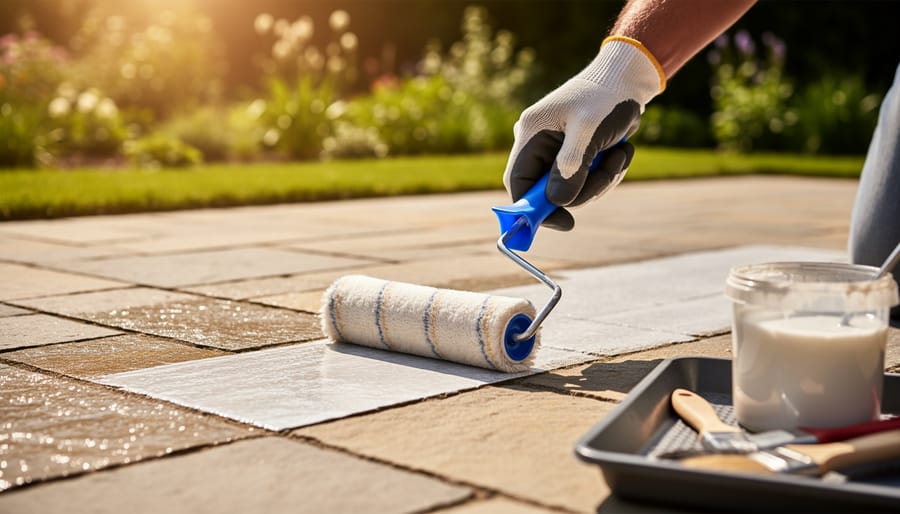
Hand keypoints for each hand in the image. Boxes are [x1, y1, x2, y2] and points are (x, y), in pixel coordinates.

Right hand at [503, 37, 663, 229]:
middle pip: (549, 191)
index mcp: (530, 134)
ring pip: (572, 190)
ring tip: (619, 154)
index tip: (564, 222)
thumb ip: (570, 167)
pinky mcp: (575, 157)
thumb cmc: (606, 98)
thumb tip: (557, 203)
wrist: (628, 79)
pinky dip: (606, 173)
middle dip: (583, 189)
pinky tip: (620, 152)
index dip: (533, 208)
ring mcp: (556, 152)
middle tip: (608, 173)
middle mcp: (538, 145)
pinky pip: (586, 182)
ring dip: (601, 180)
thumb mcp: (588, 131)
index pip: (517, 182)